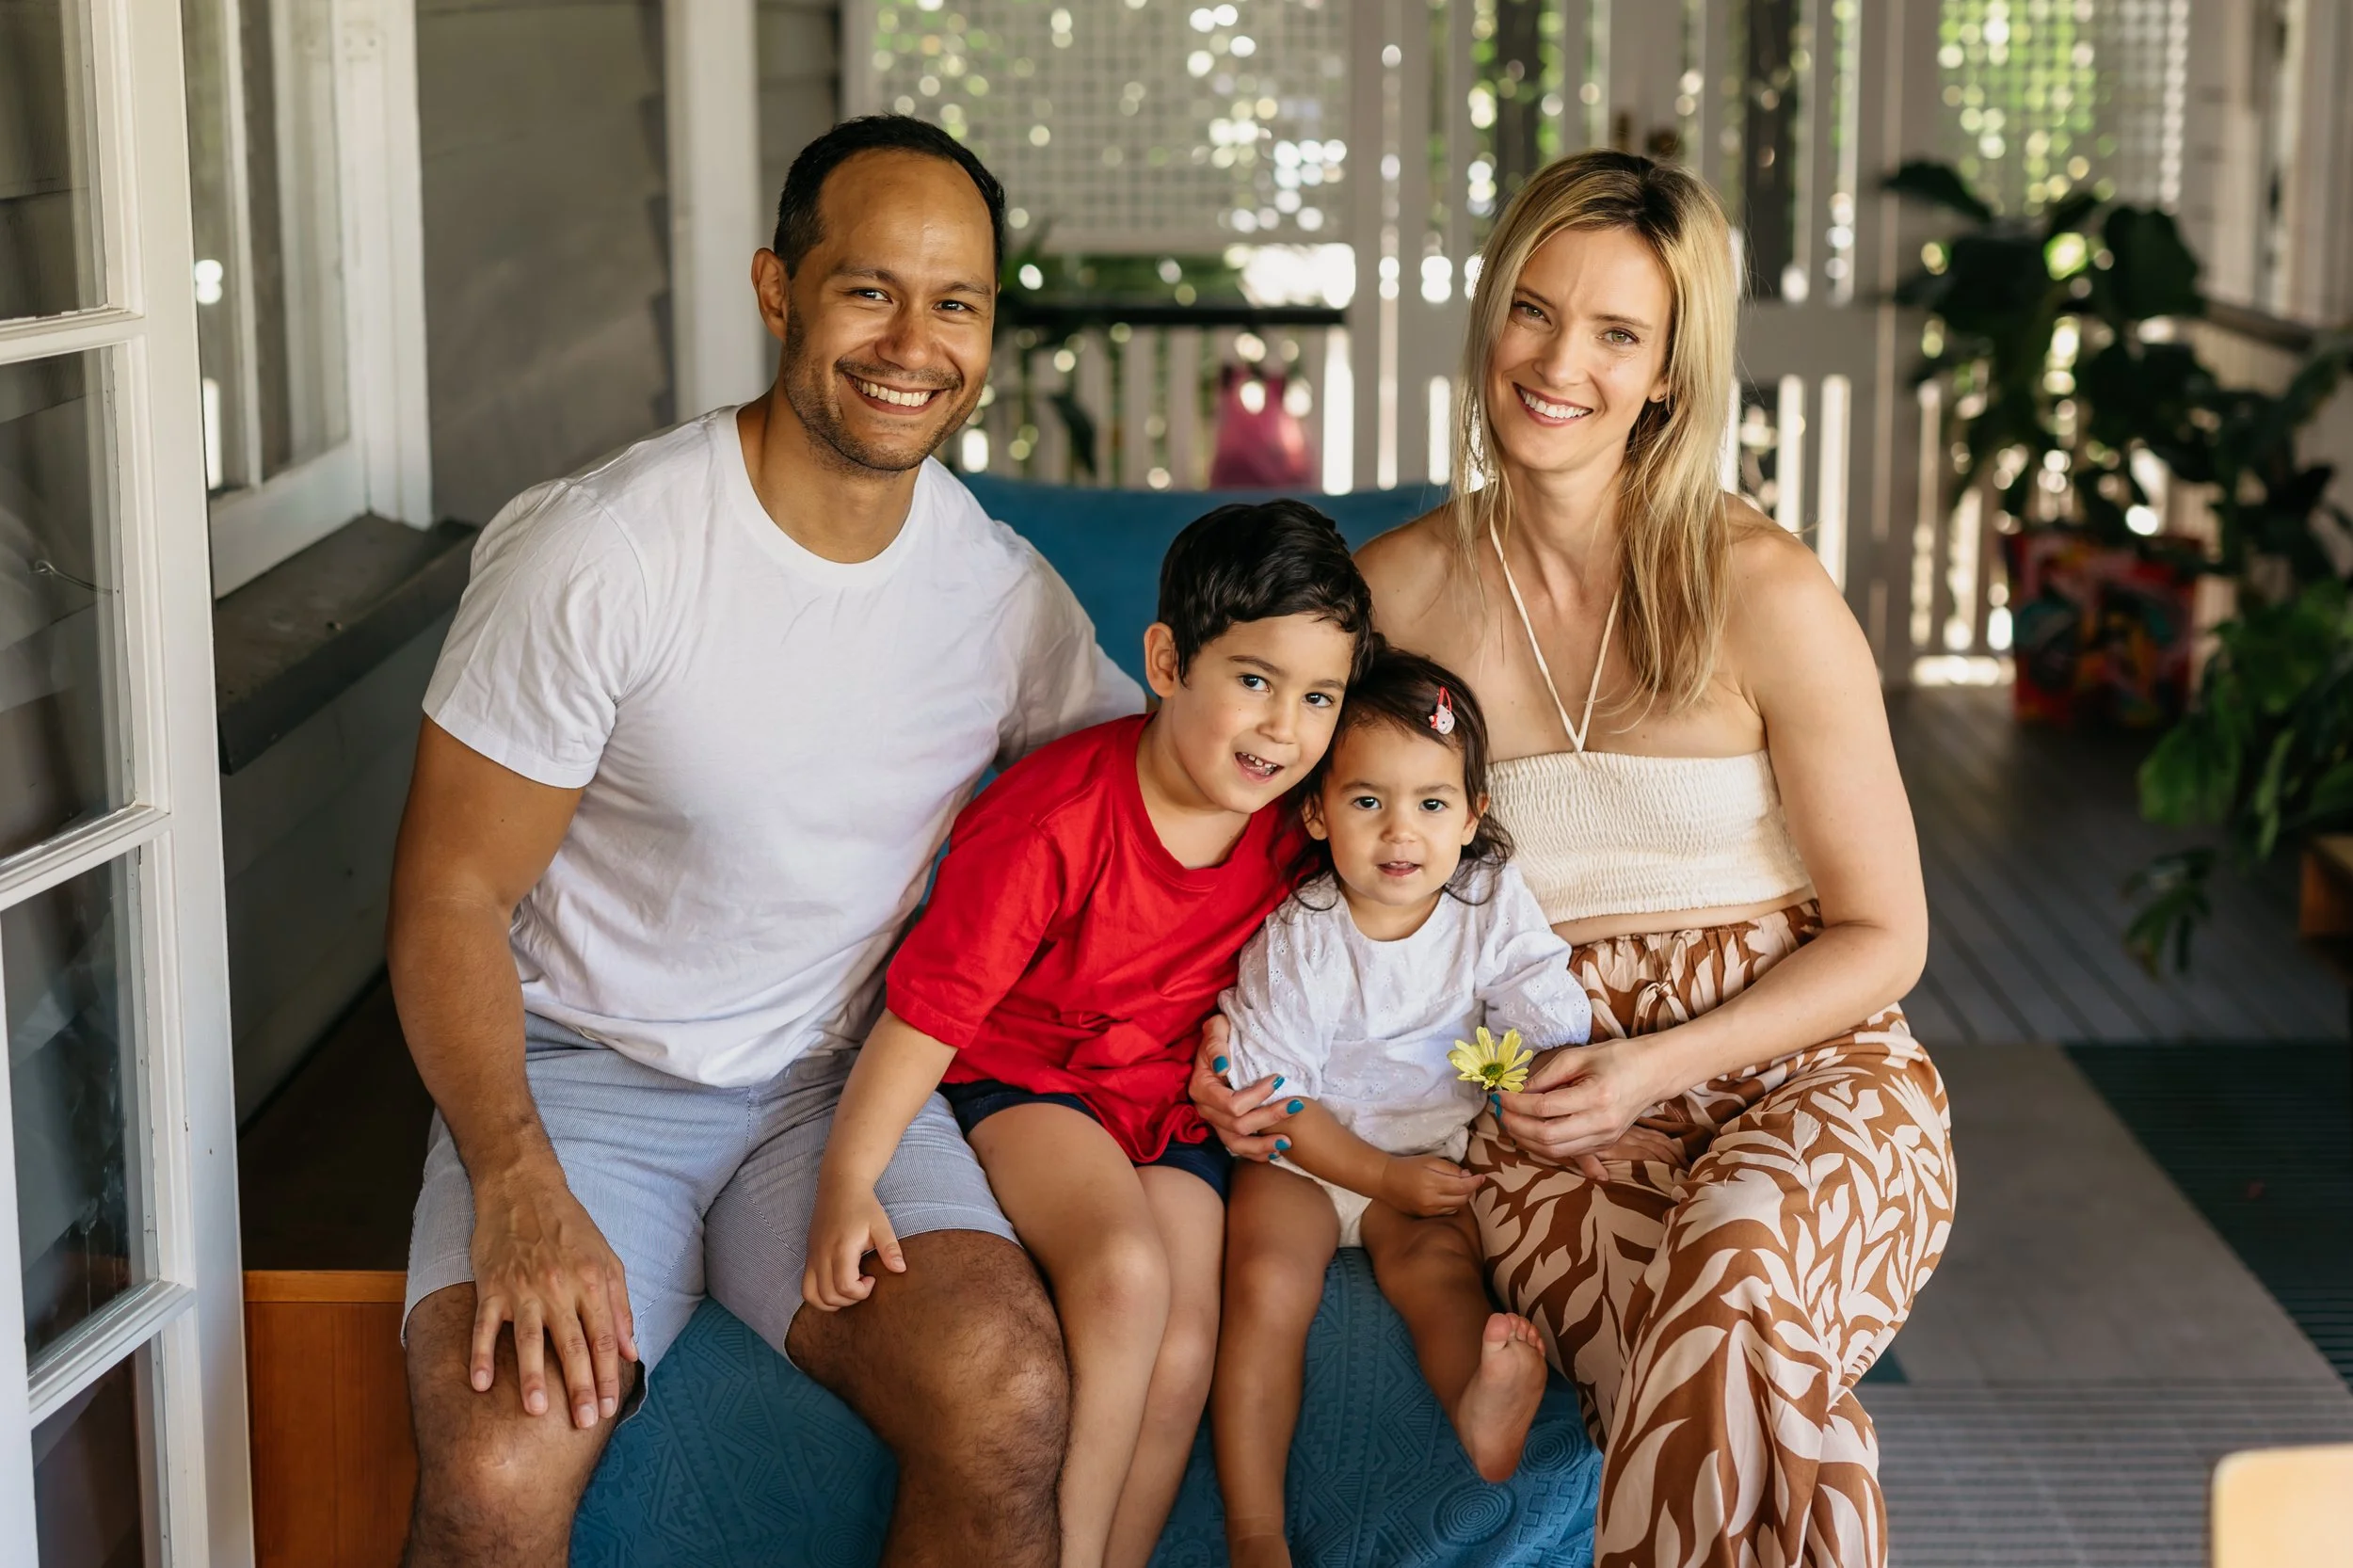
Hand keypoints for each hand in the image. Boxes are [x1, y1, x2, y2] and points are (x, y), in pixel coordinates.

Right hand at [468, 1162, 636, 1427]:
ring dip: (533, 1376)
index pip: (604, 1338)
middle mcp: (560, 1287)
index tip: (610, 1408)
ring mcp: (523, 1288)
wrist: (524, 1190)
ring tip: (538, 1411)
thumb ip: (620, 1306)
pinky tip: (479, 1384)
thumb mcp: (607, 1259)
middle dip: (580, 1386)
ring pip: (530, 1339)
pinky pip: (485, 1326)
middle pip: (572, 1345)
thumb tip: (632, 1350)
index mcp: (592, 1282)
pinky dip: (480, 1355)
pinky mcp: (492, 1286)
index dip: (608, 1375)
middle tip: (584, 1422)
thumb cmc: (570, 1228)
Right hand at [801, 1175, 905, 1309]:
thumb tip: (900, 1269)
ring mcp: (812, 1257)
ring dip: (832, 1301)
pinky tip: (837, 1284)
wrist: (840, 1186)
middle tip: (863, 1284)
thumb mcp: (881, 1224)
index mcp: (841, 1248)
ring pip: (812, 1296)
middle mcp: (822, 1255)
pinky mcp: (808, 1256)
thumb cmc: (863, 1206)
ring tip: (849, 1288)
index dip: (861, 1292)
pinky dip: (819, 1295)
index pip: (845, 1286)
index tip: (873, 1278)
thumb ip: (890, 1248)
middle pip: (829, 1295)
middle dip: (849, 1300)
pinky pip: (806, 1287)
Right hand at [1187, 1016, 1298, 1160]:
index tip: (1279, 1081)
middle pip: (1238, 1125)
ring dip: (1263, 1144)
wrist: (1220, 1042)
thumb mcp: (1217, 1027)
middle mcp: (1205, 1109)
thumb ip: (1216, 1043)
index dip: (1257, 1097)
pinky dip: (1256, 1152)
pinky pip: (1238, 1148)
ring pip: (1237, 1144)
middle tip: (1297, 1104)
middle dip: (1270, 1117)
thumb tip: (1223, 1067)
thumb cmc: (1221, 1033)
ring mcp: (1214, 1121)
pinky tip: (1276, 1151)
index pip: (1231, 1104)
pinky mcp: (1224, 1128)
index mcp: (1201, 1087)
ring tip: (1287, 1141)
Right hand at [1377, 1154, 1484, 1216]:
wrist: (1385, 1180)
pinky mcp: (1426, 1215)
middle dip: (1469, 1189)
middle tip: (1469, 1179)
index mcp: (1433, 1183)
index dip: (1475, 1182)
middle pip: (1462, 1198)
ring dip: (1462, 1197)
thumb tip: (1467, 1176)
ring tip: (1459, 1186)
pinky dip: (1453, 1204)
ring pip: (1456, 1207)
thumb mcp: (1430, 1160)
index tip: (1482, 1176)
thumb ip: (1450, 1168)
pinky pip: (1447, 1212)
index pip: (1462, 1186)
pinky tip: (1449, 1195)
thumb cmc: (1408, 1166)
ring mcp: (1429, 1210)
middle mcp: (1432, 1200)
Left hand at [1495, 1040, 1676, 1176]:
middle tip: (1500, 1112)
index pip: (1544, 1107)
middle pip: (1547, 1137)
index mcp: (1596, 1096)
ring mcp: (1605, 1138)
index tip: (1500, 1095)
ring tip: (1511, 1122)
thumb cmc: (1617, 1057)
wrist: (1654, 1073)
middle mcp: (1602, 1123)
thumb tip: (1519, 1091)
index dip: (1516, 1104)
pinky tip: (1530, 1132)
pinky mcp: (1605, 1144)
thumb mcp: (1580, 1056)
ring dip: (1527, 1140)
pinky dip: (1544, 1146)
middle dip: (1516, 1126)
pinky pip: (1568, 1153)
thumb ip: (1547, 1074)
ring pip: (1556, 1152)